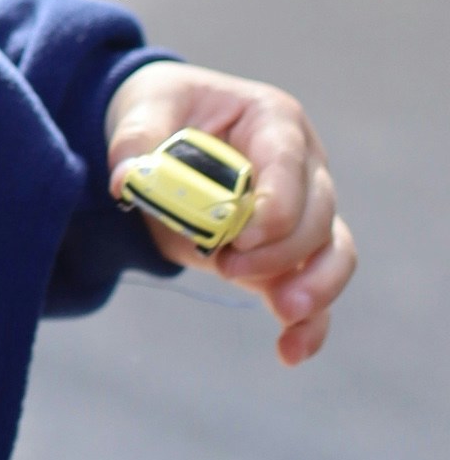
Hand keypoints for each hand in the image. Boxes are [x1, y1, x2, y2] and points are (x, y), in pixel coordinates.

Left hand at [106, 61, 355, 364]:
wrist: (165, 133)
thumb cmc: (165, 110)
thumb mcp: (145, 108)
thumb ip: (136, 138)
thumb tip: (126, 180)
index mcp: (272, 121)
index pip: (289, 163)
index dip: (275, 205)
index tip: (241, 237)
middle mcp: (302, 166)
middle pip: (317, 215)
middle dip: (281, 250)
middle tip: (225, 266)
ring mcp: (301, 211)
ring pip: (334, 253)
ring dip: (316, 288)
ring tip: (285, 313)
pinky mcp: (286, 254)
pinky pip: (314, 288)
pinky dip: (310, 324)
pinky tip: (290, 352)